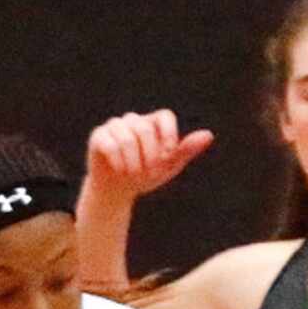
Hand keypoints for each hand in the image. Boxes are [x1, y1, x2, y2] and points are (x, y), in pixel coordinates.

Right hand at [85, 110, 213, 203]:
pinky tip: (120, 170)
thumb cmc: (145, 176)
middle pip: (145, 129)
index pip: (164, 117)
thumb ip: (185, 150)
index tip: (168, 154)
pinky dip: (118, 161)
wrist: (117, 192)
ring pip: (127, 138)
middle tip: (149, 172)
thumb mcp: (168, 166)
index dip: (169, 135)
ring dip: (133, 162)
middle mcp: (134, 120)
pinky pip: (110, 144)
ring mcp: (115, 126)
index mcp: (152, 123)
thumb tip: (208, 135)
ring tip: (133, 174)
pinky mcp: (99, 136)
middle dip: (150, 155)